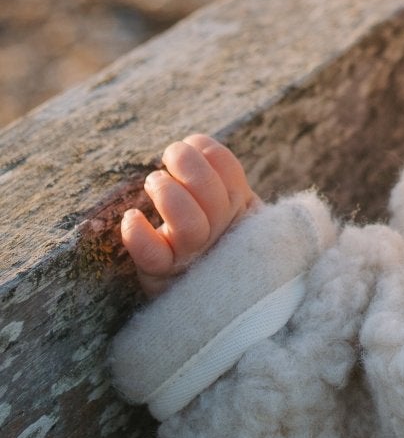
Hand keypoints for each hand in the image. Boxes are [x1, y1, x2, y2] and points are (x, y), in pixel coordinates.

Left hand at [120, 134, 258, 297]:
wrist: (200, 294)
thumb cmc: (208, 239)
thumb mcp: (225, 207)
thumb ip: (220, 182)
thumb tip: (195, 146)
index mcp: (238, 208)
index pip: (230, 171)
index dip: (209, 151)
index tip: (192, 143)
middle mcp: (220, 232)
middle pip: (212, 196)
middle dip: (187, 165)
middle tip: (169, 155)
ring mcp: (192, 255)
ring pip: (189, 226)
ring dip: (168, 194)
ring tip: (153, 181)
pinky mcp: (163, 274)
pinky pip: (153, 257)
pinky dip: (138, 235)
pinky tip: (131, 219)